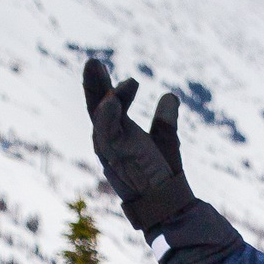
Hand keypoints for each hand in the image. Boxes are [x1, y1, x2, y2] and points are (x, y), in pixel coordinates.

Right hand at [83, 58, 192, 232]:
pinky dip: (106, 115)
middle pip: (97, 105)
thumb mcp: (166, 140)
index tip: (135, 82)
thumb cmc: (163, 174)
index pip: (112, 106)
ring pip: (97, 116)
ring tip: (97, 70)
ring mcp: (109, 148)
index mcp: (120, 133)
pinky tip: (111, 100)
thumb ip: (165, 119)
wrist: (168, 202)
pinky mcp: (113, 157)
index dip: (120, 92)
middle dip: (94, 83)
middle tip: (92, 61)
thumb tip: (170, 96)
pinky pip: (105, 132)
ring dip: (98, 92)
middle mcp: (109, 139)